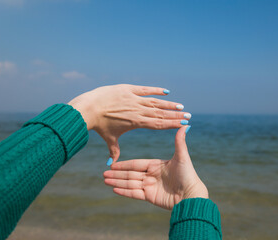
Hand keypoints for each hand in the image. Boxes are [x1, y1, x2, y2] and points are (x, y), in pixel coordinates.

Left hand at [68, 84, 190, 163]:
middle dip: (176, 115)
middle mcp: (138, 111)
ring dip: (169, 104)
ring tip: (181, 106)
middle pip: (161, 113)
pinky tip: (166, 91)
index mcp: (137, 123)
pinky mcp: (128, 89)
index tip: (183, 125)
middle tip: (188, 115)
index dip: (172, 124)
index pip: (159, 124)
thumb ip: (114, 151)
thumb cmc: (99, 125)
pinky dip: (156, 90)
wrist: (89, 109)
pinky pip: (145, 89)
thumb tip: (111, 164)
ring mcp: (134, 99)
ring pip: (156, 102)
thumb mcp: (109, 138)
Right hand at [103, 126, 207, 209]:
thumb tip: (186, 126)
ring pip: (130, 183)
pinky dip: (125, 192)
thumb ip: (179, 142)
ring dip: (117, 182)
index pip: (136, 164)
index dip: (124, 164)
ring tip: (105, 181)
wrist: (191, 195)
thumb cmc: (188, 175)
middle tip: (104, 173)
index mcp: (155, 165)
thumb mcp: (182, 157)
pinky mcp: (150, 197)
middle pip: (130, 174)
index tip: (113, 164)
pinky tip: (114, 190)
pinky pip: (135, 193)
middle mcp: (151, 176)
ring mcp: (150, 187)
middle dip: (117, 174)